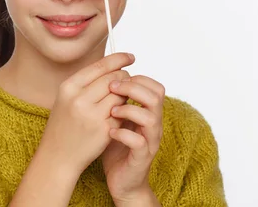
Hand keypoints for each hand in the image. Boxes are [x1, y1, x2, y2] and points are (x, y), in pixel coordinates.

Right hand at [38, 53, 133, 178]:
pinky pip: (122, 112)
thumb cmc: (64, 123)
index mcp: (69, 87)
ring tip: (121, 98)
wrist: (58, 155)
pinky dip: (124, 110)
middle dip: (124, 78)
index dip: (119, 59)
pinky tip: (120, 113)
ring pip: (121, 95)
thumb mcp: (66, 98)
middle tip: (127, 81)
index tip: (131, 57)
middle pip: (114, 78)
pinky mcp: (103, 129)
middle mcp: (79, 99)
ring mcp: (92, 115)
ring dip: (126, 95)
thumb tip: (114, 65)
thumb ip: (86, 82)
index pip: (100, 66)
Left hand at [101, 75, 164, 202]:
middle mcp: (153, 125)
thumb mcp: (116, 119)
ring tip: (110, 112)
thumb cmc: (116, 146)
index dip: (137, 78)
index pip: (154, 87)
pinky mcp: (142, 158)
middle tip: (112, 88)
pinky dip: (123, 134)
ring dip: (128, 110)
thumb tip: (101, 76)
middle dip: (133, 88)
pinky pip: (139, 142)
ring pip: (151, 118)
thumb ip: (115, 101)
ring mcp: (149, 141)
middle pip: (156, 97)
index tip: (114, 77)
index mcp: (148, 113)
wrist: (122, 181)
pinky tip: (109, 132)